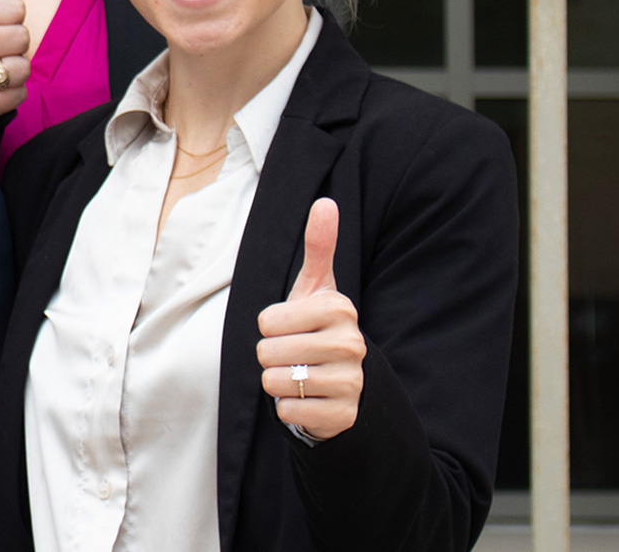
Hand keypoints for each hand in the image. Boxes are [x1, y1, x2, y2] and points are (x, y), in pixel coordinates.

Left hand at [257, 198, 365, 439]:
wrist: (344, 385)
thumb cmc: (318, 328)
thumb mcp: (316, 288)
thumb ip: (319, 246)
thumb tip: (326, 202)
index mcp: (339, 309)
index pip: (267, 320)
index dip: (269, 326)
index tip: (291, 328)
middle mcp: (351, 344)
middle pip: (267, 351)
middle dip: (270, 356)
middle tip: (293, 355)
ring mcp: (351, 382)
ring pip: (275, 382)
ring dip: (277, 382)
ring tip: (299, 376)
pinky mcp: (343, 416)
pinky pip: (287, 411)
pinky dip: (288, 409)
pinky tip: (308, 400)